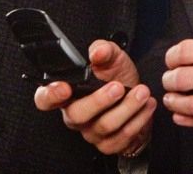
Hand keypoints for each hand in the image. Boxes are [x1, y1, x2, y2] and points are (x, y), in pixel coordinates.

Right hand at [34, 40, 155, 155]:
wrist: (138, 95)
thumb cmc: (118, 76)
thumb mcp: (112, 57)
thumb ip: (103, 49)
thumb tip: (98, 51)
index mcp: (66, 93)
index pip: (45, 99)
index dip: (50, 95)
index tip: (64, 88)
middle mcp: (75, 115)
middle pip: (77, 115)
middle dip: (100, 101)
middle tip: (118, 87)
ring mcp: (91, 132)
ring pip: (104, 126)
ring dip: (127, 108)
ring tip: (142, 92)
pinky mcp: (109, 144)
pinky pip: (121, 137)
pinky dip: (138, 120)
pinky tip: (147, 105)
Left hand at [161, 37, 192, 130]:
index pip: (185, 51)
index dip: (172, 57)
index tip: (170, 60)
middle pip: (182, 78)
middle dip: (170, 81)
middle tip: (168, 81)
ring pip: (191, 104)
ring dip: (175, 102)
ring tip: (172, 100)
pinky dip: (189, 120)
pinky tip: (182, 117)